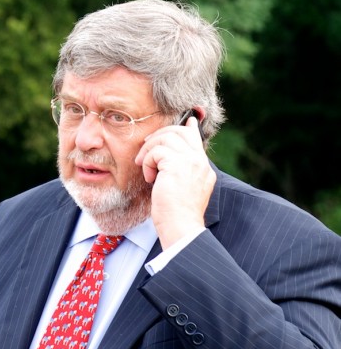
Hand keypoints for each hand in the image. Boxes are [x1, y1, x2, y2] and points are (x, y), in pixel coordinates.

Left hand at [135, 116, 215, 248]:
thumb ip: (178, 172)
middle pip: (180, 132)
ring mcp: (190, 162)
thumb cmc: (176, 216)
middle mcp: (200, 162)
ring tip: (144, 165)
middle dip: (159, 135)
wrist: (181, 228)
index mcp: (203, 169)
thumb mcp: (181, 190)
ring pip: (166, 137)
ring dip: (149, 150)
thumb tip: (166, 160)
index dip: (187, 128)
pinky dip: (148, 162)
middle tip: (146, 148)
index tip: (185, 121)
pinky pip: (156, 151)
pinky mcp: (176, 165)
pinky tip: (149, 178)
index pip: (195, 139)